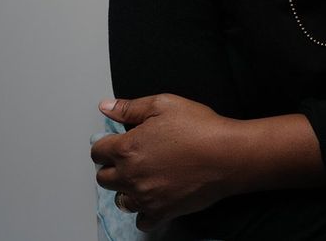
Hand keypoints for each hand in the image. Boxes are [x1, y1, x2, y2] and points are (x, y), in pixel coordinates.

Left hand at [90, 94, 240, 229]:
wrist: (227, 155)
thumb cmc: (199, 128)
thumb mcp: (163, 105)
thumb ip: (130, 108)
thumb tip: (106, 107)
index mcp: (127, 148)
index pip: (97, 152)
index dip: (105, 146)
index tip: (113, 145)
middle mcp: (131, 175)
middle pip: (103, 178)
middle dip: (111, 168)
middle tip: (128, 160)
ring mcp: (145, 197)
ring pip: (120, 200)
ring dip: (127, 189)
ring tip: (142, 179)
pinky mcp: (162, 211)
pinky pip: (141, 221)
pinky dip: (144, 212)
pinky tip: (153, 199)